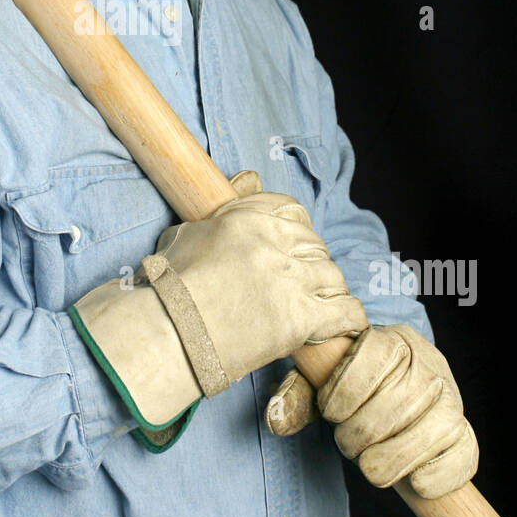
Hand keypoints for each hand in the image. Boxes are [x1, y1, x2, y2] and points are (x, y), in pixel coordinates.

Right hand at [70, 169, 367, 441]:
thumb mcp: (187, 234)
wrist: (168, 335)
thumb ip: (220, 213)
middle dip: (310, 261)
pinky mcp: (300, 320)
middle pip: (314, 244)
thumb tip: (244, 182)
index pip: (293, 210)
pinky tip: (343, 322)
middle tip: (302, 281)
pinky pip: (345, 312)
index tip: (295, 245)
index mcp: (248, 218)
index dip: (297, 228)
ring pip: (332, 276)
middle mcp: (274, 244)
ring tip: (318, 303)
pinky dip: (348, 317)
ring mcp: (290, 281)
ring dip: (327, 289)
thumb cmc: (169, 287)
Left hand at [266, 324, 478, 498]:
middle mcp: (431, 364)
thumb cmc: (352, 392)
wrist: (392, 401)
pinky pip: (462, 458)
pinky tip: (412, 481)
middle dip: (362, 432)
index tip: (330, 412)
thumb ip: (296, 395)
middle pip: (400, 400)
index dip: (346, 391)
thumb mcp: (320, 384)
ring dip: (390, 460)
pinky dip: (433, 477)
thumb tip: (276, 419)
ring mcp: (453, 400)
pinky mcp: (466, 436)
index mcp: (395, 340)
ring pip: (430, 432)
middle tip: (346, 441)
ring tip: (369, 463)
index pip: (377, 354)